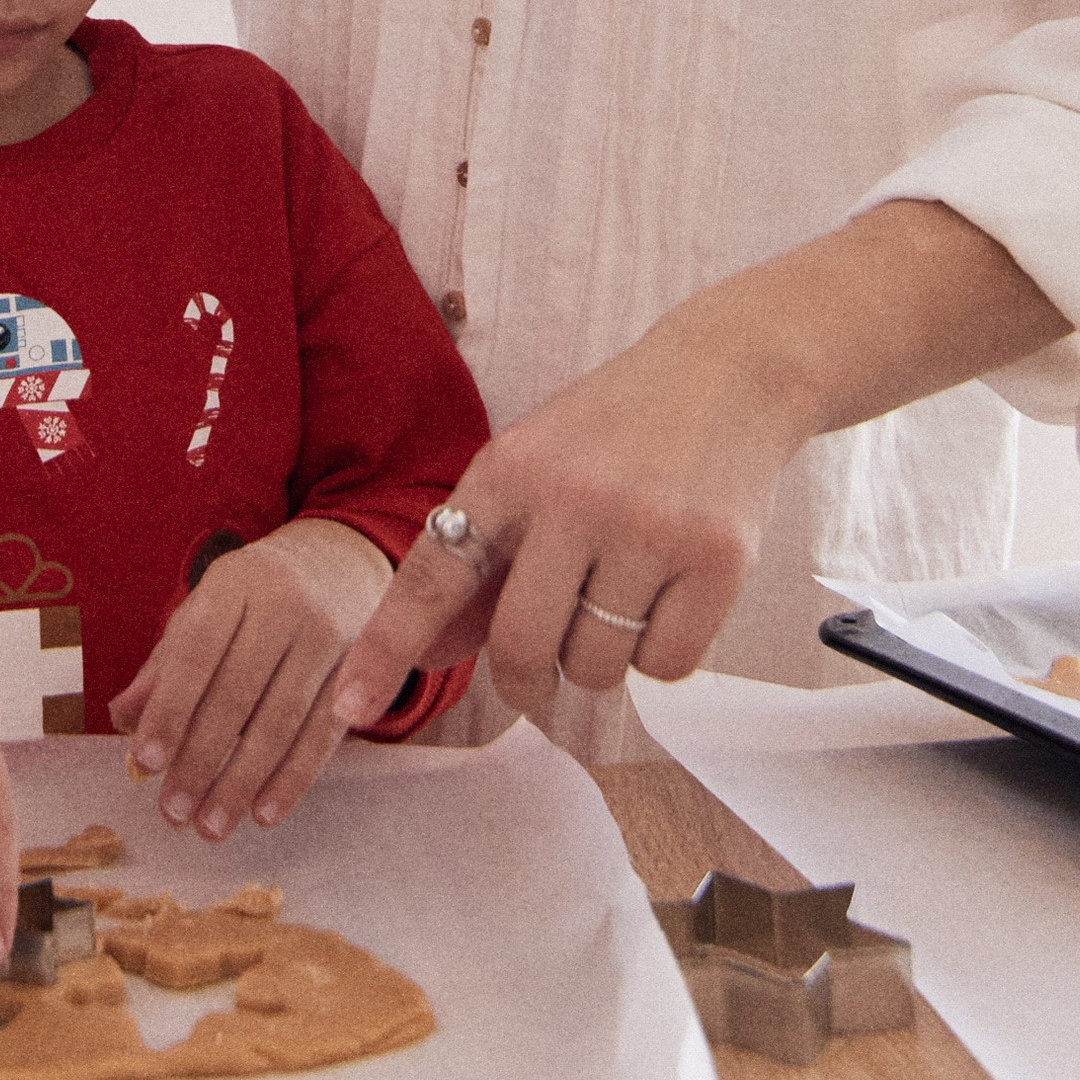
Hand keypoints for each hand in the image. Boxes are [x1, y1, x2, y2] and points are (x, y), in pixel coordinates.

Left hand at [108, 518, 393, 840]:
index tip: (144, 761)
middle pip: (237, 692)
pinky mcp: (359, 670)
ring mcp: (328, 635)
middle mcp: (285, 603)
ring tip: (210, 826)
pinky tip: (263, 813)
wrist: (338, 564)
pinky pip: (324, 734)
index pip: (196, 650)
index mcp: (235, 582)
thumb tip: (123, 721)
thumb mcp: (205, 612)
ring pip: (281, 720)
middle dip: (201, 759)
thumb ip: (164, 666)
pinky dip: (293, 779)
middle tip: (173, 811)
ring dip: (242, 782)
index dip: (170, 708)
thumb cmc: (253, 600)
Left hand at [329, 208, 1064, 732]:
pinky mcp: (717, 560)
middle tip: (542, 669)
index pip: (432, 575)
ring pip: (595, 664)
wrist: (731, 371)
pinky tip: (670, 593)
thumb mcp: (531, 470)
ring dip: (599, 659)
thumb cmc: (615, 432)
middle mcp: (572, 497)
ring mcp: (648, 528)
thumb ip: (478, 563)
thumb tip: (425, 656)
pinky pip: (665, 665)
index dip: (387, 648)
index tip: (348, 709)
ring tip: (622, 595)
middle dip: (524, 680)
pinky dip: (661, 652)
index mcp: (508, 469)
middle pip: (520, 646)